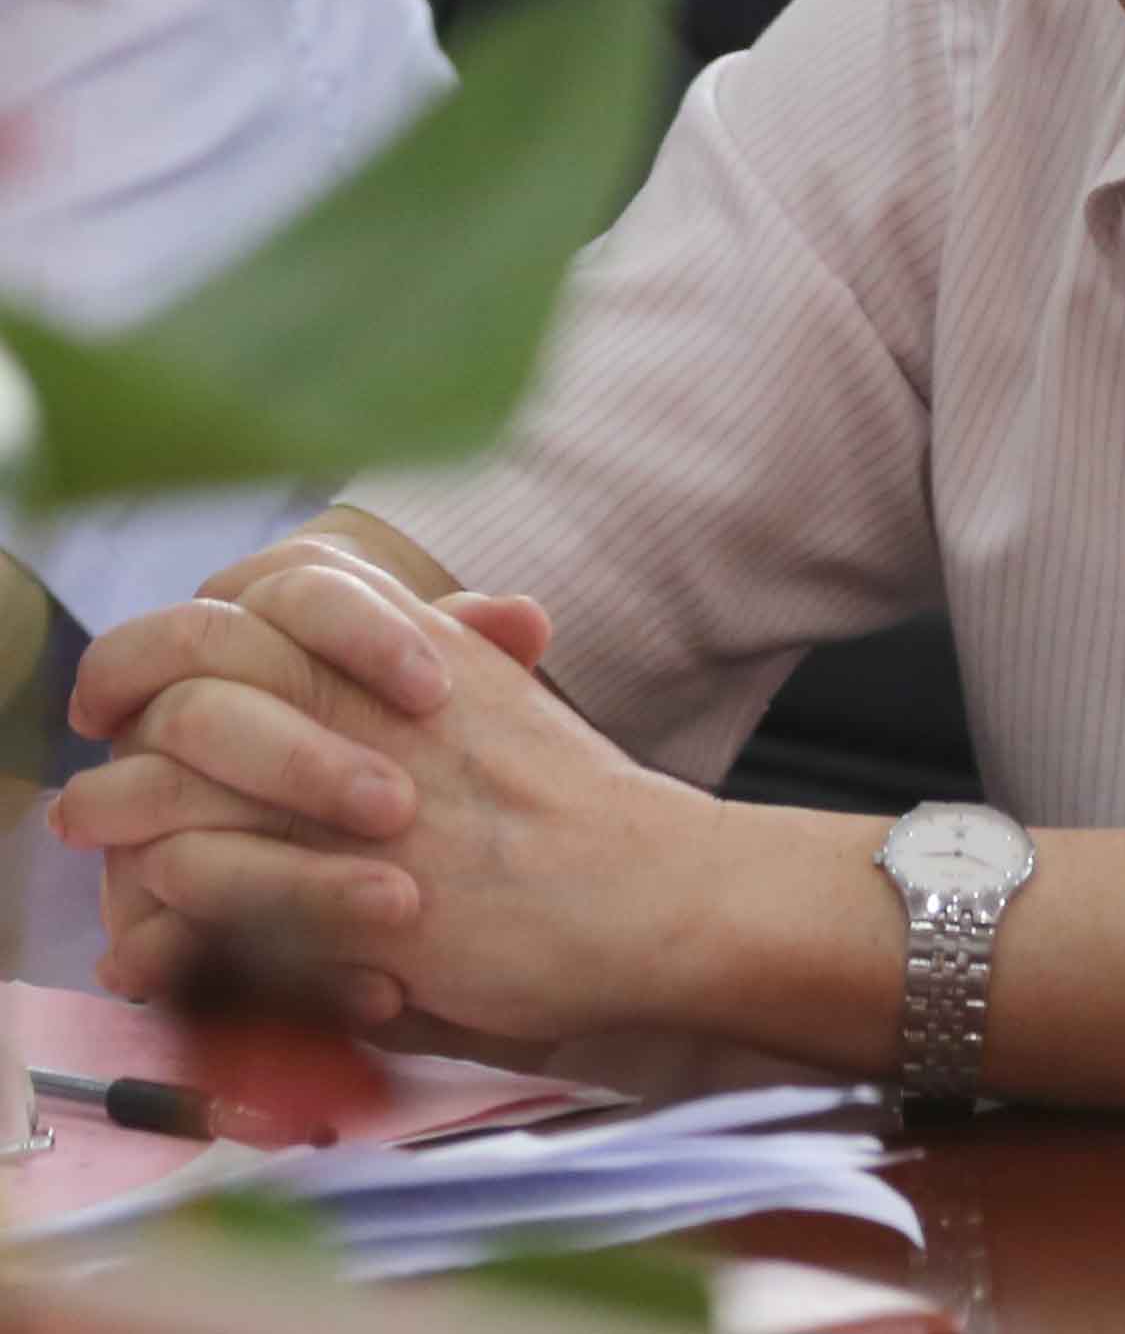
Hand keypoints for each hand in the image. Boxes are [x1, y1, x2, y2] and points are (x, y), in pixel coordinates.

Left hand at [57, 551, 717, 1044]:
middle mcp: (376, 698)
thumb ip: (427, 646)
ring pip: (176, 761)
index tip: (161, 667)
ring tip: (99, 825)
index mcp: (416, 643)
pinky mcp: (344, 893)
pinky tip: (152, 919)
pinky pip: (201, 875)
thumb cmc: (574, 808)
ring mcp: (355, 792)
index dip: (199, 617)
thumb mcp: (498, 695)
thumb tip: (363, 610)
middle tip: (103, 729)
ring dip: (121, 800)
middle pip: (197, 652)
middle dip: (126, 687)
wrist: (648, 891)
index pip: (270, 584)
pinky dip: (160, 894)